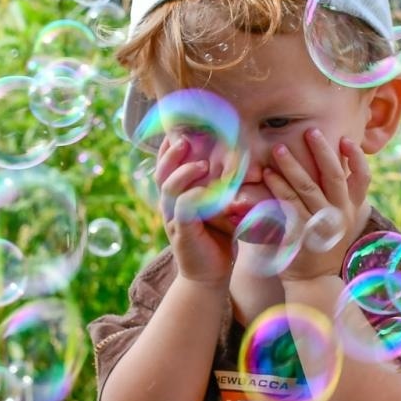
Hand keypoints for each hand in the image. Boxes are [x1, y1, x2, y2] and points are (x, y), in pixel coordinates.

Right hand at [155, 133, 236, 289]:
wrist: (211, 273)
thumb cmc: (218, 236)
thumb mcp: (221, 206)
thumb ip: (223, 185)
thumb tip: (239, 157)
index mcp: (176, 195)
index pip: (166, 165)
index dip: (169, 146)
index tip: (179, 127)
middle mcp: (169, 205)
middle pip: (161, 173)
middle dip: (171, 154)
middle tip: (185, 138)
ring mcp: (172, 219)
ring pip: (169, 189)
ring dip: (184, 174)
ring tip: (201, 164)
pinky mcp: (181, 234)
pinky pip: (181, 211)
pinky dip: (192, 198)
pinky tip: (204, 192)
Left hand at [263, 129, 369, 283]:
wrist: (314, 281)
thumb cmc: (326, 244)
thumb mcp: (343, 220)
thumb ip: (342, 195)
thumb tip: (339, 160)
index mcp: (353, 210)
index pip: (363, 179)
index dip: (357, 158)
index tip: (347, 139)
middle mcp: (340, 216)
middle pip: (334, 178)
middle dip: (322, 152)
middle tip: (309, 131)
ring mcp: (321, 226)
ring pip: (307, 190)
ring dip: (292, 166)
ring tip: (278, 148)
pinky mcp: (302, 235)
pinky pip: (288, 207)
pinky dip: (278, 189)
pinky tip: (268, 176)